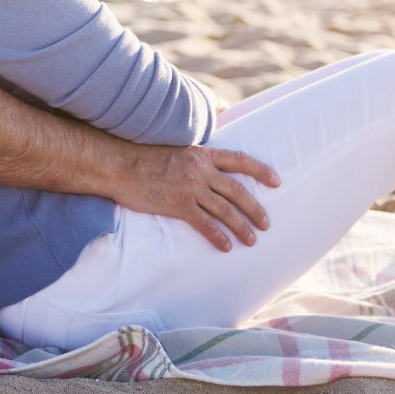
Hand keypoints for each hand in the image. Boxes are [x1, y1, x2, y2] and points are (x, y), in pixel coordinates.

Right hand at [110, 144, 278, 251]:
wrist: (117, 165)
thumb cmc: (140, 155)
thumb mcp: (173, 146)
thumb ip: (193, 153)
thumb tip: (204, 155)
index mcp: (201, 154)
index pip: (240, 160)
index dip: (261, 170)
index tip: (277, 181)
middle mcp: (200, 170)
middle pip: (237, 190)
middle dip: (255, 208)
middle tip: (266, 223)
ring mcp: (190, 187)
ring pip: (225, 210)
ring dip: (241, 227)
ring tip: (252, 240)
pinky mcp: (177, 204)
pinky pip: (204, 224)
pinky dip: (217, 236)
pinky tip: (225, 247)